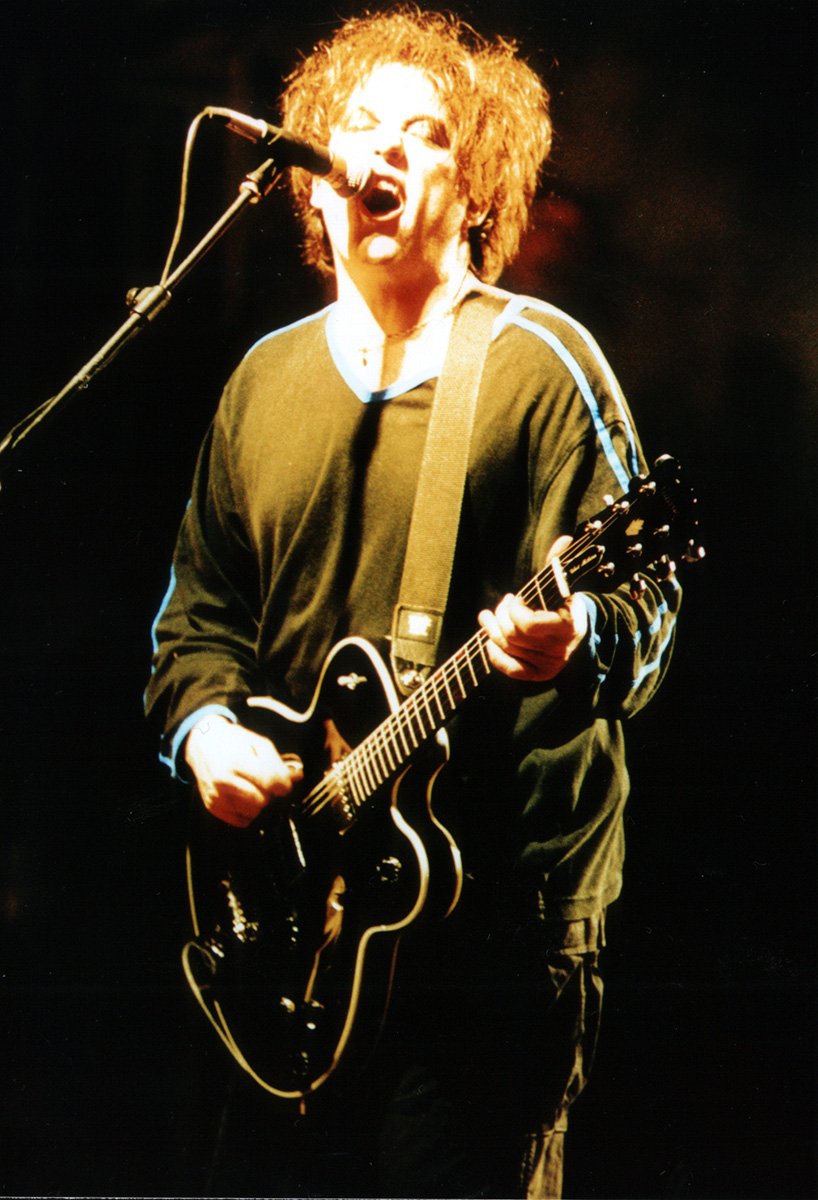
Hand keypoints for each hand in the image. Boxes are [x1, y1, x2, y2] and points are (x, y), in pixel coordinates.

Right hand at [184, 715, 302, 827]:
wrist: (201, 745)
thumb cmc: (233, 742)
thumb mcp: (258, 743)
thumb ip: (278, 762)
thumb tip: (298, 776)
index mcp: (237, 761)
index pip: (272, 783)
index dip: (284, 785)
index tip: (284, 782)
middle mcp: (224, 781)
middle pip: (264, 801)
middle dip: (270, 794)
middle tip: (265, 783)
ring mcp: (216, 796)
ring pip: (253, 813)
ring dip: (259, 803)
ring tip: (253, 787)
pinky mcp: (212, 807)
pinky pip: (241, 820)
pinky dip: (248, 812)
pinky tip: (244, 796)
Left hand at [477, 537, 587, 683]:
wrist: (578, 633)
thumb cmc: (563, 605)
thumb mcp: (562, 586)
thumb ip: (558, 565)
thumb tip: (563, 540)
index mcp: (567, 627)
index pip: (528, 624)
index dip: (514, 610)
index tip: (514, 599)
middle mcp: (559, 650)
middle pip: (513, 635)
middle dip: (499, 616)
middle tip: (501, 604)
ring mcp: (549, 665)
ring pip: (508, 648)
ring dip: (491, 630)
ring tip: (488, 617)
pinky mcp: (539, 674)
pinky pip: (511, 669)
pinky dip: (496, 655)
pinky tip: (489, 640)